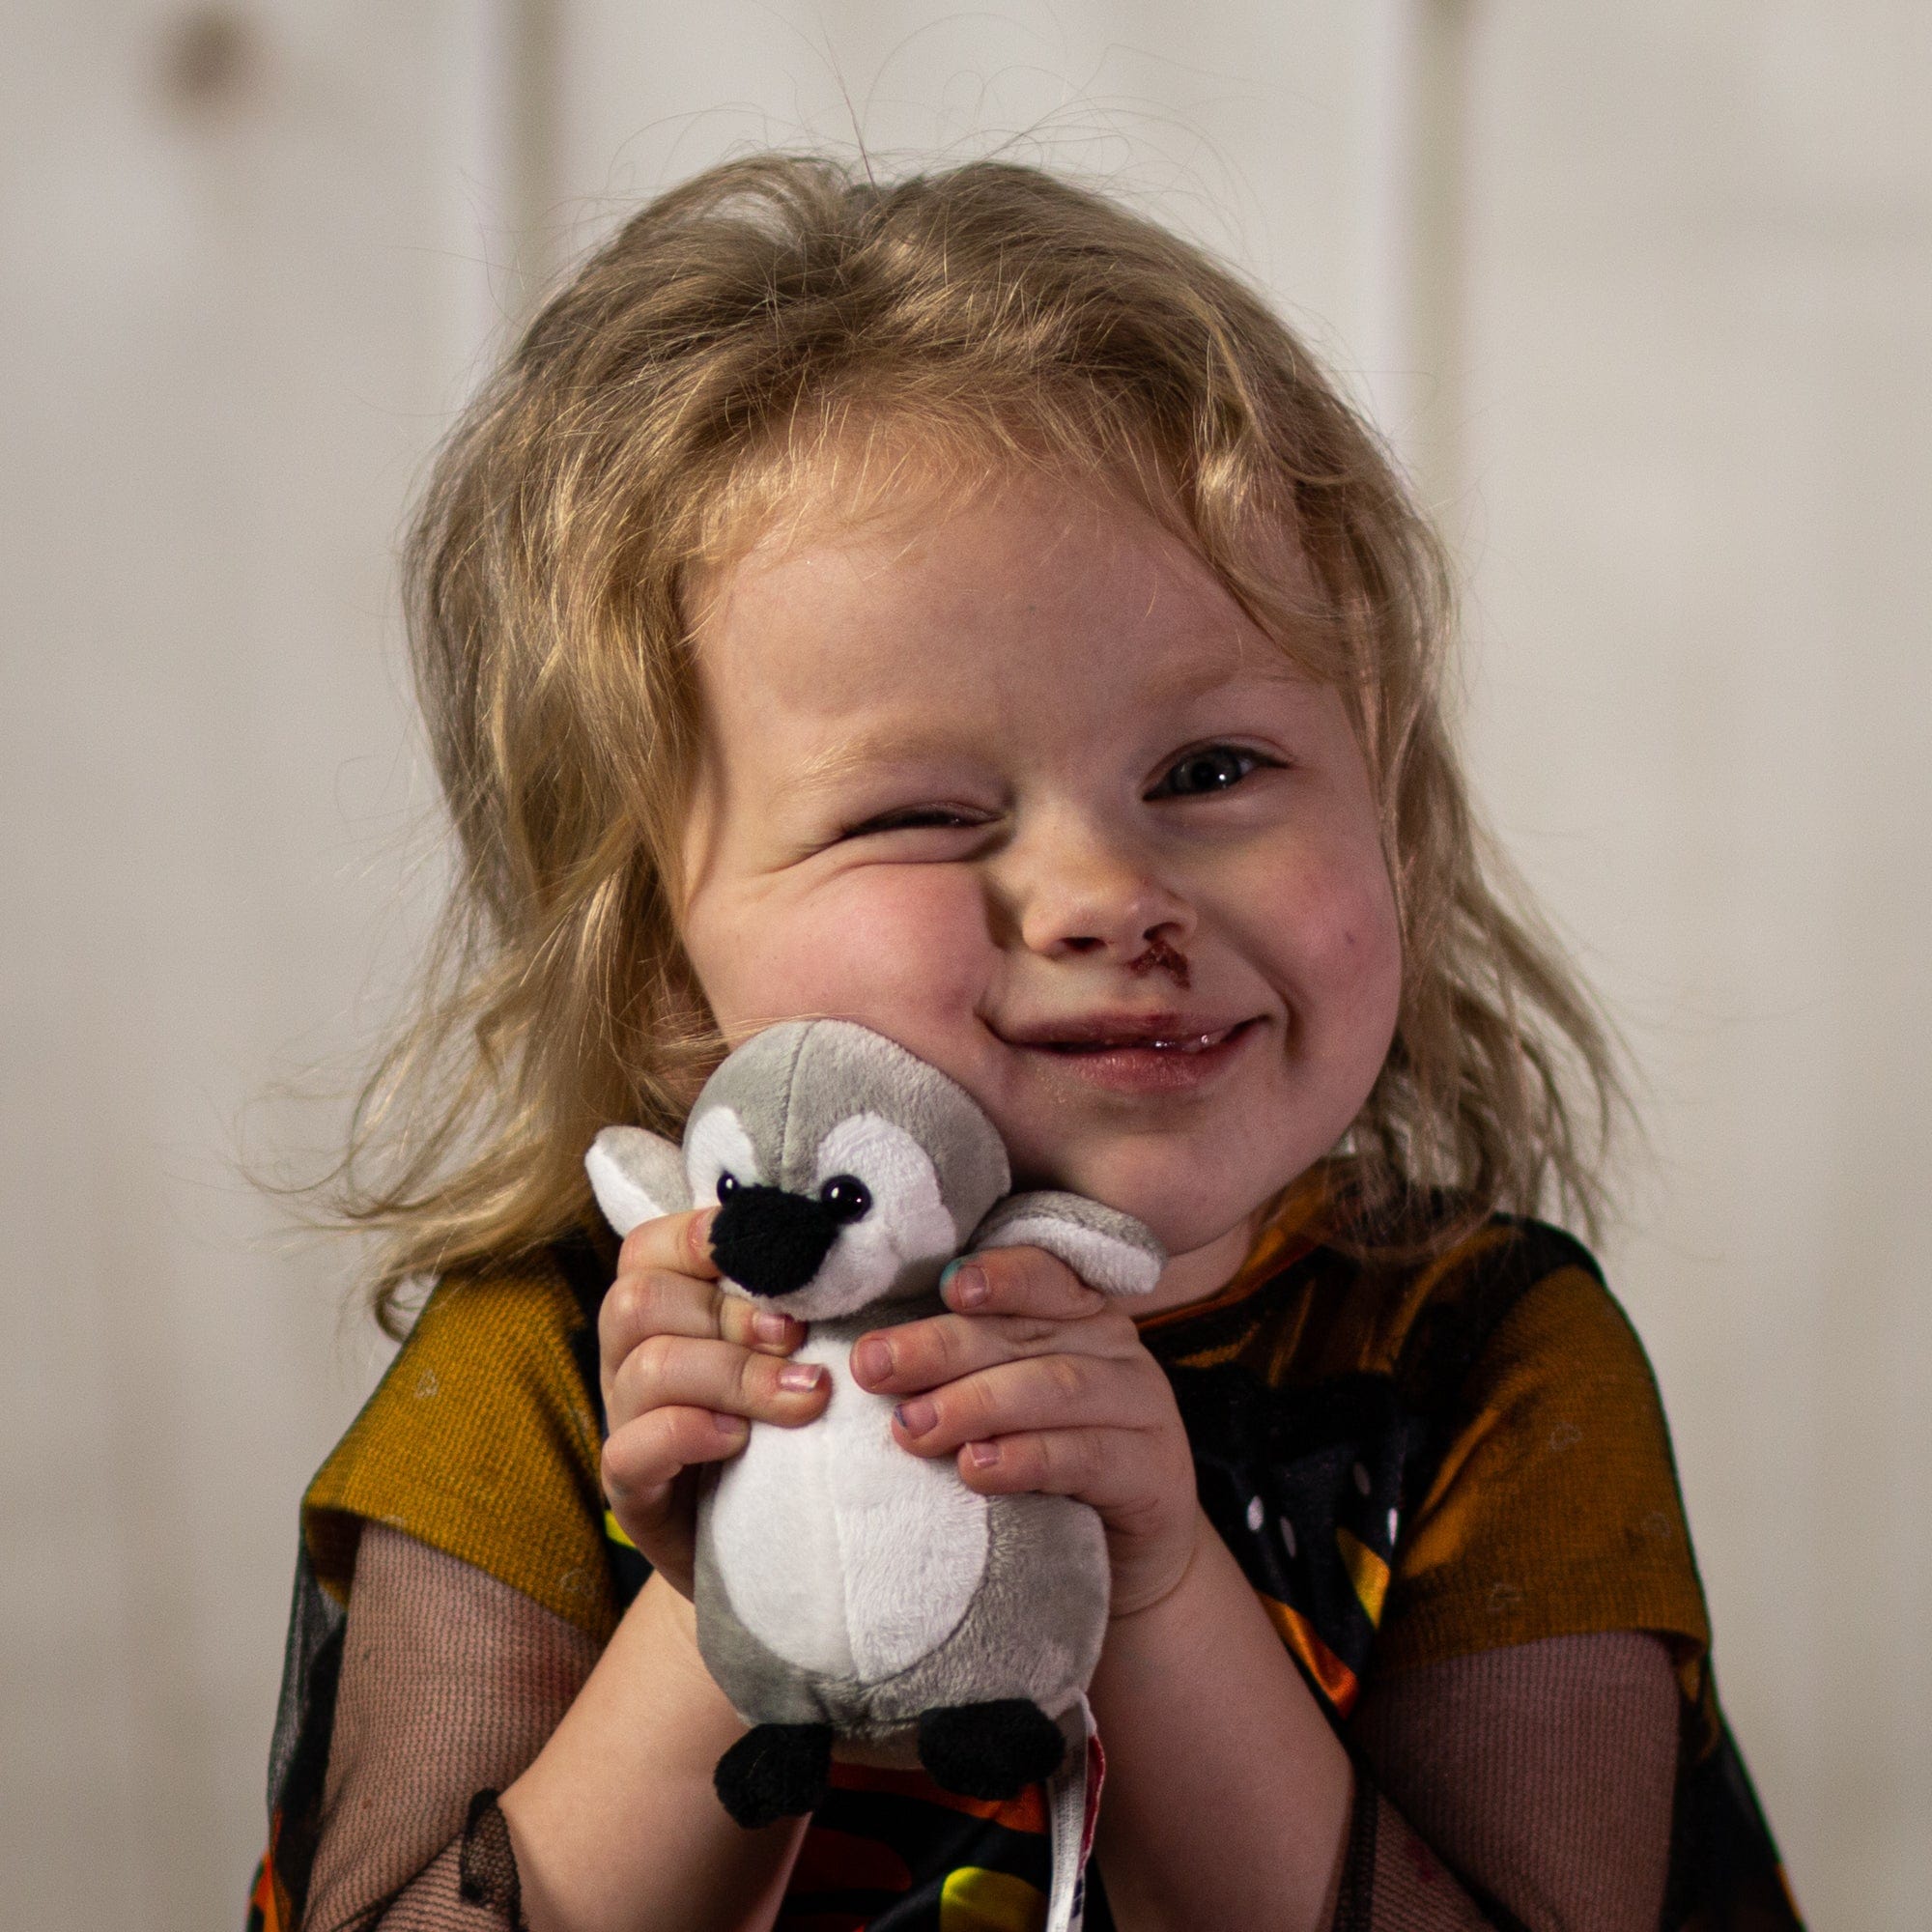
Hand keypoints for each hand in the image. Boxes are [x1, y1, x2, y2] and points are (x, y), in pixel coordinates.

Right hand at [599, 1208, 831, 1595]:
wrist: (770, 1541)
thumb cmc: (783, 1425)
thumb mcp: (784, 1353)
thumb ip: (789, 1302)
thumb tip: (842, 1250)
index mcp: (658, 1309)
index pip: (650, 1247)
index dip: (708, 1241)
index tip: (783, 1264)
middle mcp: (626, 1358)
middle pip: (639, 1300)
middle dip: (730, 1314)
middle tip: (798, 1339)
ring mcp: (623, 1424)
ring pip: (646, 1368)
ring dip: (734, 1374)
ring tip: (803, 1397)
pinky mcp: (630, 1491)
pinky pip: (630, 1450)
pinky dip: (689, 1433)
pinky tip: (739, 1440)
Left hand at [848, 1248, 1200, 1617]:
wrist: (1130, 1555)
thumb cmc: (1046, 1464)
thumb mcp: (1005, 1401)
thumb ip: (960, 1367)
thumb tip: (869, 1356)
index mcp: (1076, 1313)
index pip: (1041, 1275)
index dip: (997, 1275)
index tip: (941, 1286)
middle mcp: (1113, 1346)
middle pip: (1026, 1333)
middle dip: (942, 1347)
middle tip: (874, 1367)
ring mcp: (1140, 1406)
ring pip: (1055, 1387)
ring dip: (975, 1404)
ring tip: (912, 1426)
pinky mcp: (1150, 1471)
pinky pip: (1084, 1455)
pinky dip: (1025, 1459)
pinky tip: (976, 1469)